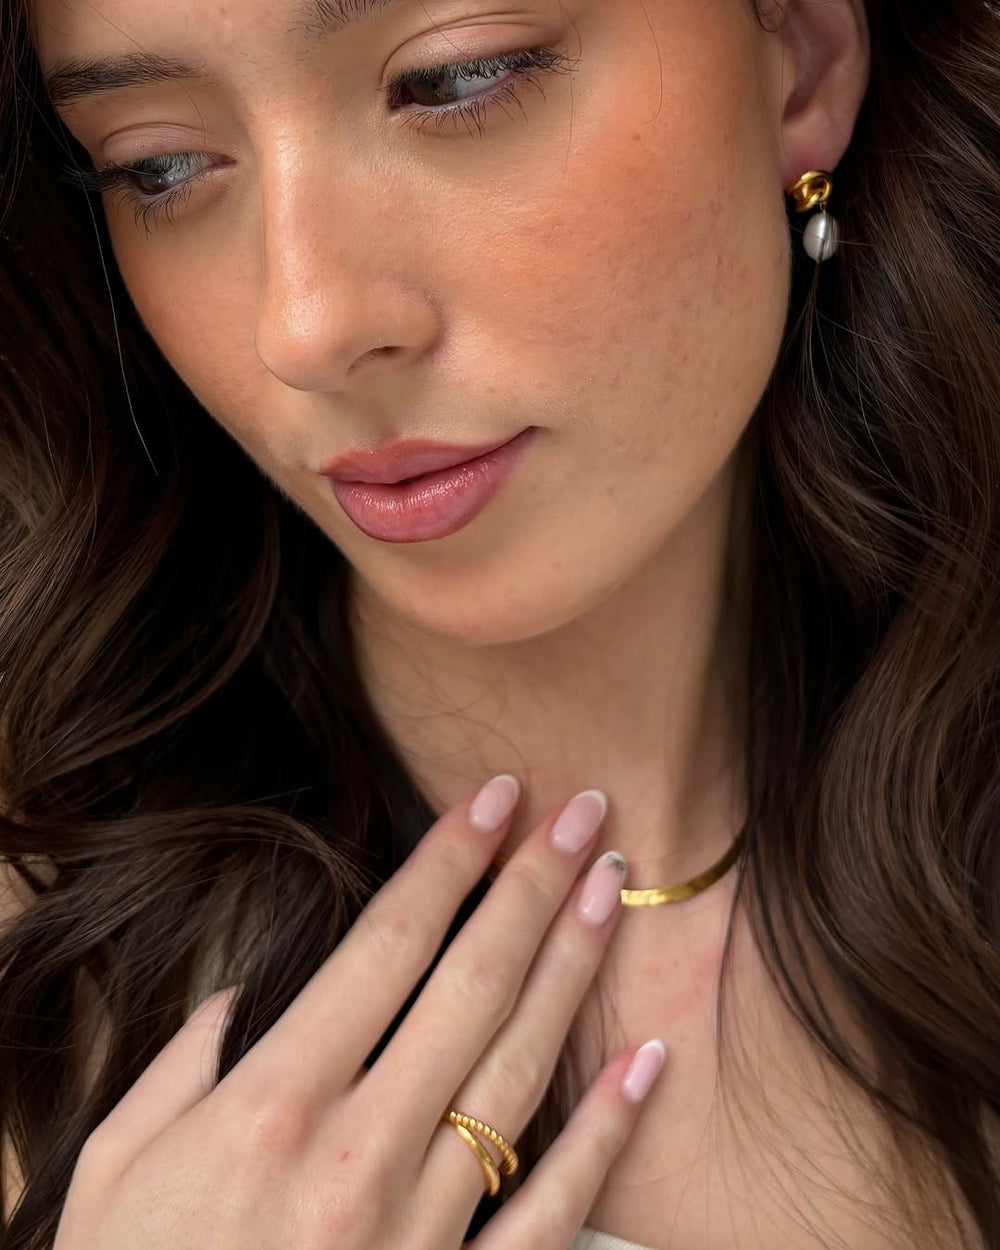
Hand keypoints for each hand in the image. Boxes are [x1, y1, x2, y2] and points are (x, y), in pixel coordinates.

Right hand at [54, 777, 664, 1248]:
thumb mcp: (113, 1172)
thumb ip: (178, 1067)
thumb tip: (240, 1000)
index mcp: (270, 1107)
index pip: (386, 947)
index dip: (448, 861)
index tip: (496, 799)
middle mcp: (356, 1154)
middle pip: (470, 988)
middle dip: (532, 886)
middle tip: (584, 812)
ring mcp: (417, 1230)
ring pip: (519, 1071)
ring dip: (572, 970)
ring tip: (612, 890)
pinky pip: (551, 1208)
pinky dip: (606, 1133)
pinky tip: (645, 1063)